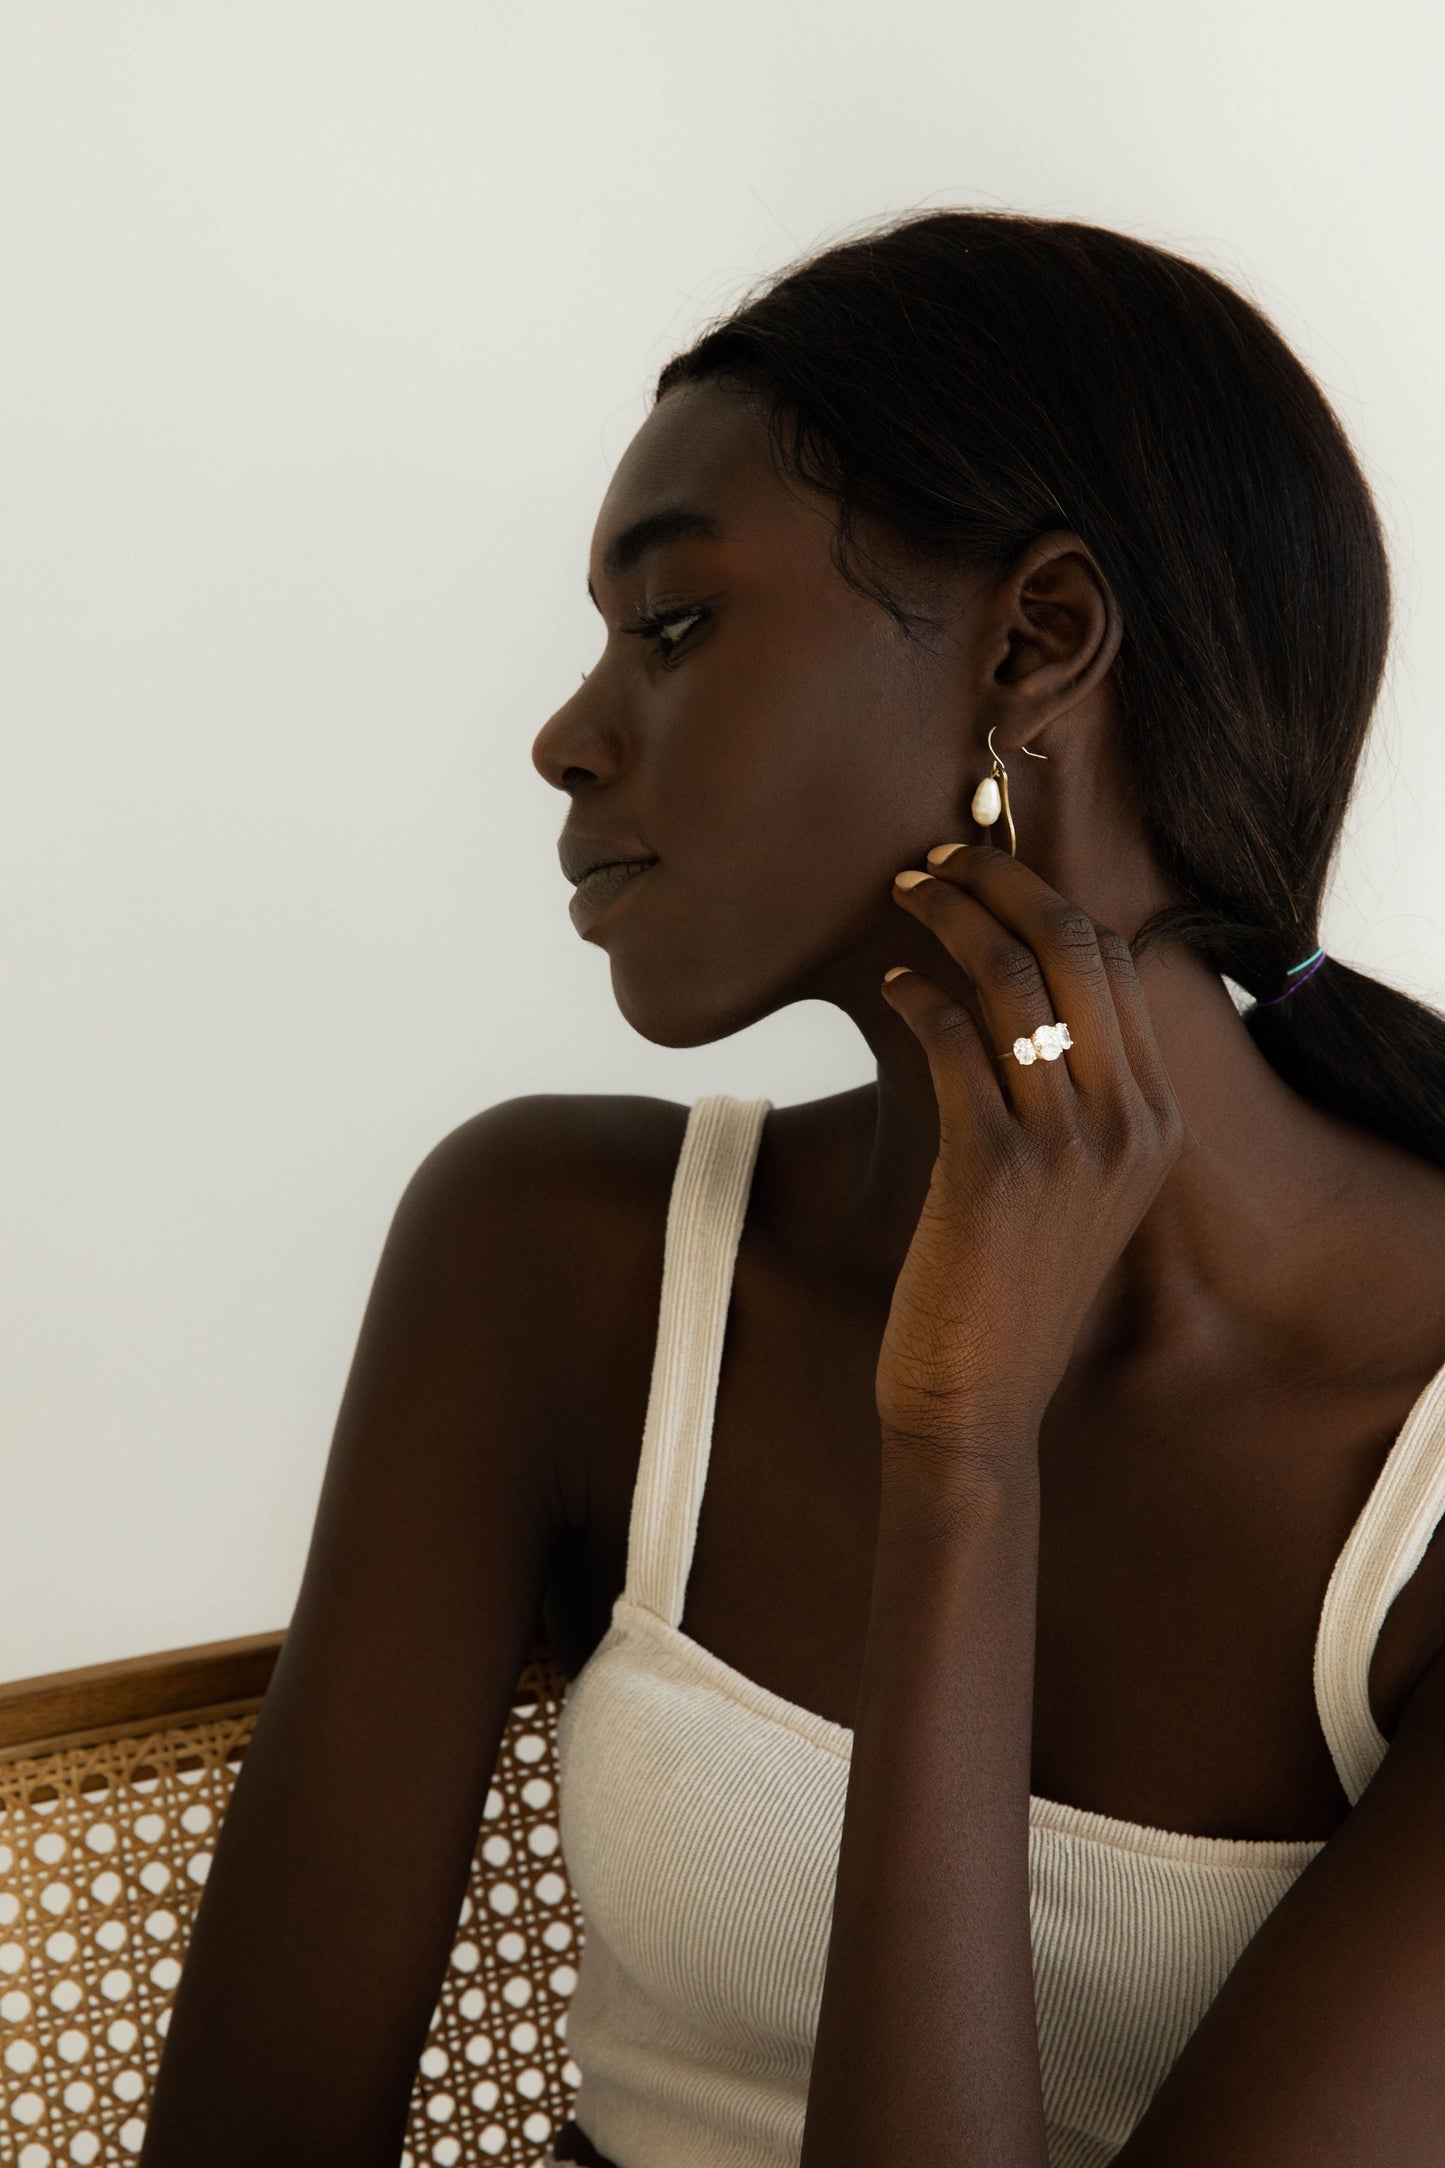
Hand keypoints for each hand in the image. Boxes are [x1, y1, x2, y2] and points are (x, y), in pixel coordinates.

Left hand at [875, 841, 1185, 1466]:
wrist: (977, 1400)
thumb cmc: (1007, 1288)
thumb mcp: (1076, 1190)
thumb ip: (1070, 1098)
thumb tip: (1017, 992)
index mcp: (1154, 1123)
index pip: (1120, 964)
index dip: (1052, 899)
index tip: (992, 873)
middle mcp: (1126, 1125)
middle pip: (1074, 948)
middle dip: (1002, 882)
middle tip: (940, 859)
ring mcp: (1065, 1146)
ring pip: (1011, 978)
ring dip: (948, 918)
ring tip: (905, 895)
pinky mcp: (992, 1168)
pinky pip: (953, 1038)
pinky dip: (916, 993)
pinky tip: (892, 987)